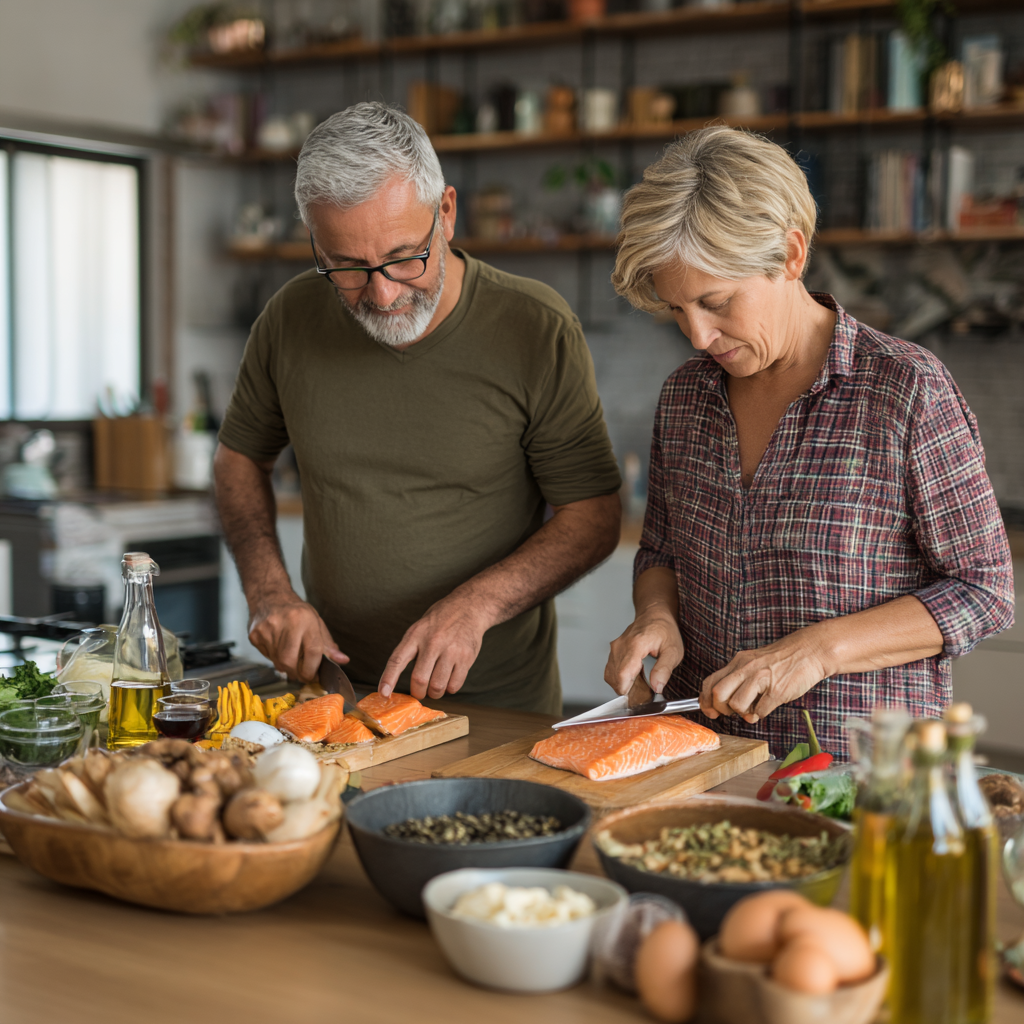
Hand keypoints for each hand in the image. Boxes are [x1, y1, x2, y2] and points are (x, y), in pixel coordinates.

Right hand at [248, 591, 347, 683]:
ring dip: (287, 667)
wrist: (270, 596)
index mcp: (305, 619)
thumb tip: (342, 660)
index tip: (316, 676)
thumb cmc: (296, 611)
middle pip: (290, 661)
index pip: (312, 652)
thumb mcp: (316, 622)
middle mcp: (285, 623)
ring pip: (278, 662)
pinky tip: (278, 648)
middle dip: (298, 673)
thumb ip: (327, 644)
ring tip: (292, 657)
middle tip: (303, 673)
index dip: (314, 669)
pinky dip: (275, 659)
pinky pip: (267, 657)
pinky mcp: (255, 635)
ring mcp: (267, 629)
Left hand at [379, 594, 489, 699]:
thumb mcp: (419, 628)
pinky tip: (449, 679)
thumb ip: (410, 649)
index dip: (389, 679)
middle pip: (419, 679)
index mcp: (416, 635)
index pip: (397, 660)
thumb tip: (398, 678)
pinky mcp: (466, 657)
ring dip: (434, 693)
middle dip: (417, 692)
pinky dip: (449, 689)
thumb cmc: (440, 620)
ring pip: (437, 686)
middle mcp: (432, 642)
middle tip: (420, 691)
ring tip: (435, 686)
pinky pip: (455, 685)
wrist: (468, 607)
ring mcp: (451, 650)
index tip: (383, 694)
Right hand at [604, 609, 684, 694]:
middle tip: (644, 691)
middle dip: (628, 690)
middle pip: (614, 678)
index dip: (628, 690)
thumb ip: (664, 669)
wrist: (654, 614)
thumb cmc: (665, 629)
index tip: (639, 697)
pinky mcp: (613, 650)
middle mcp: (621, 646)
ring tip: (639, 683)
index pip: (622, 674)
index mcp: (635, 645)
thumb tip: (657, 687)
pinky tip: (633, 677)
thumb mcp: (673, 651)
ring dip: (623, 685)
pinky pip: (610, 670)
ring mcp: (615, 648)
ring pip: (610, 676)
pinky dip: (619, 678)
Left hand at [699, 633, 827, 723]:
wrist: (809, 651)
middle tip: (732, 712)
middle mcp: (746, 669)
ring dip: (742, 713)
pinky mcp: (777, 691)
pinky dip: (760, 715)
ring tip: (752, 708)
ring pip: (736, 705)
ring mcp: (762, 679)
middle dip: (721, 709)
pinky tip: (765, 707)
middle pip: (718, 694)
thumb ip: (738, 678)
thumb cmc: (781, 660)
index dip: (705, 701)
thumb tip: (723, 700)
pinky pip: (760, 712)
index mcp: (738, 662)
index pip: (710, 682)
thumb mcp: (753, 662)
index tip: (710, 711)